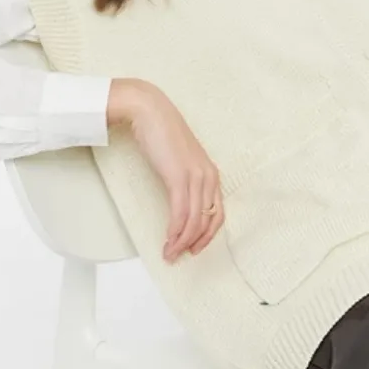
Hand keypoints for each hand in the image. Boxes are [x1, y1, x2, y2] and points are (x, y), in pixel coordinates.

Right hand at [108, 79, 224, 262]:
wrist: (150, 111)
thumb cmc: (161, 133)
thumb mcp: (179, 160)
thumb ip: (184, 178)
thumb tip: (178, 202)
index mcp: (211, 172)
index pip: (218, 213)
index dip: (208, 235)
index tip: (194, 247)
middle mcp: (208, 176)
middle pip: (208, 221)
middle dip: (195, 243)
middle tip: (179, 256)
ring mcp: (195, 176)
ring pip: (194, 220)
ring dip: (182, 242)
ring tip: (169, 254)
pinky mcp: (179, 177)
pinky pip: (181, 213)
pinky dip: (175, 231)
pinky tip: (168, 240)